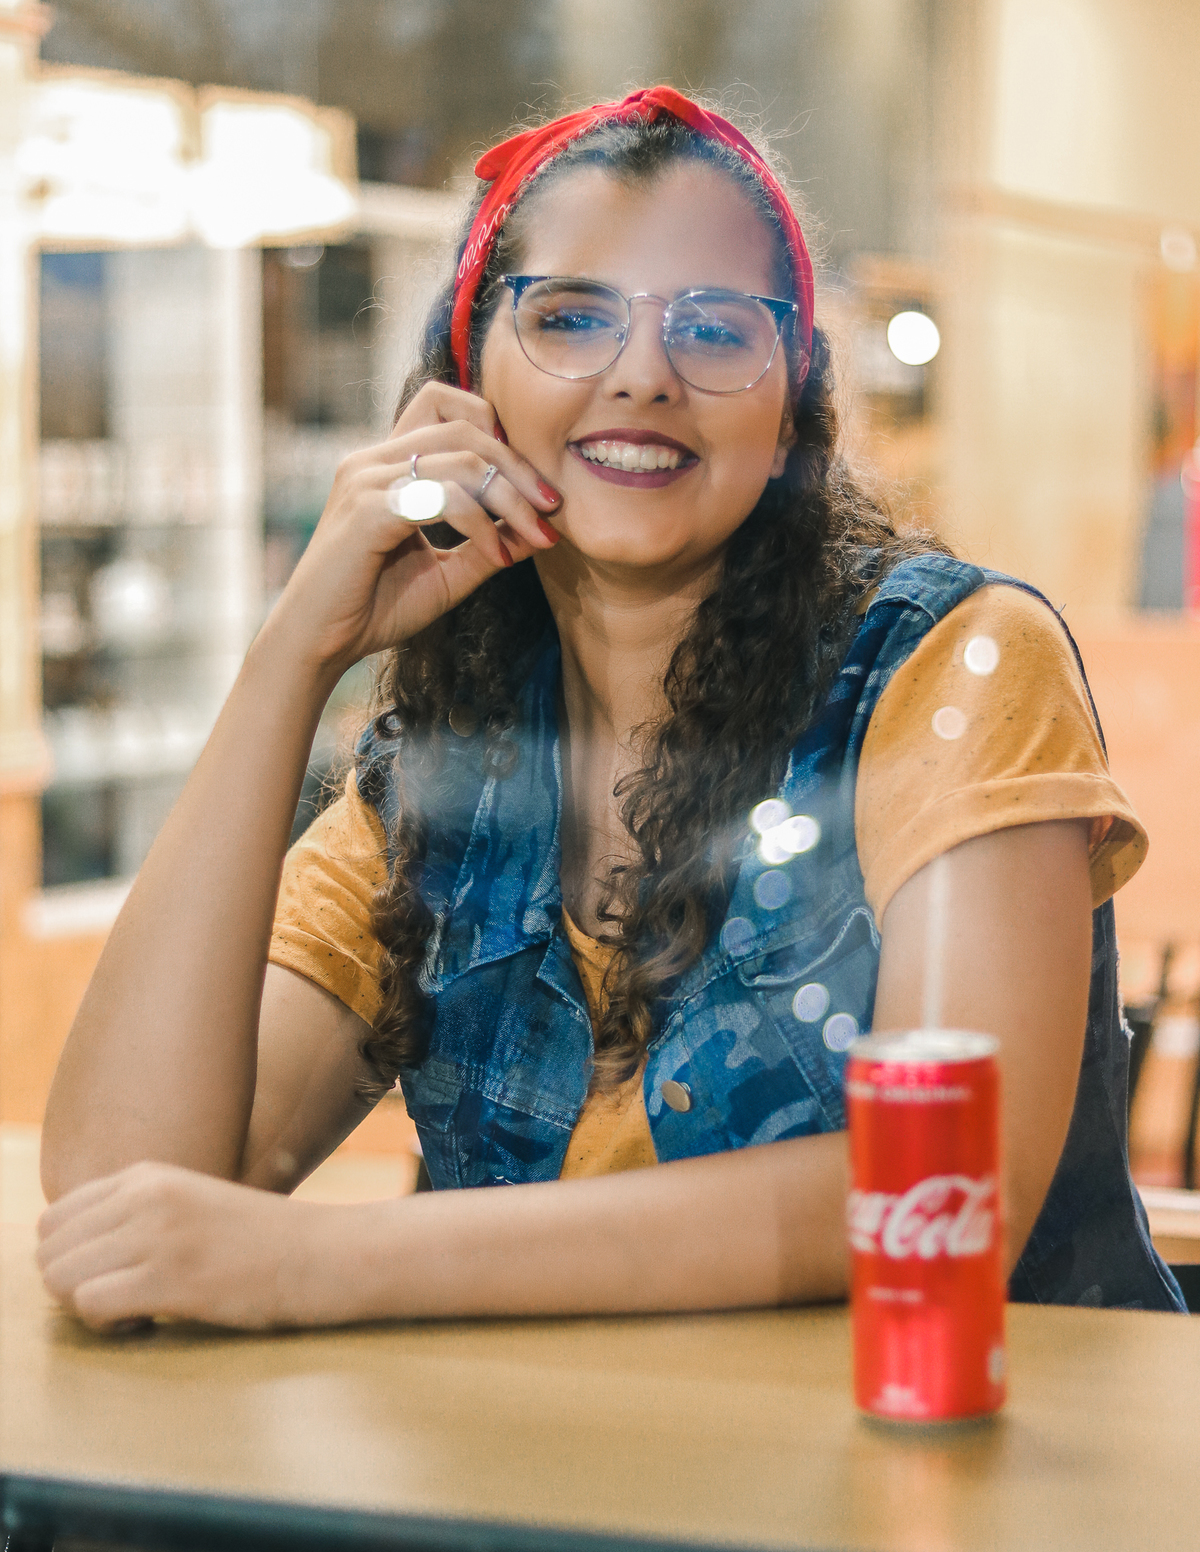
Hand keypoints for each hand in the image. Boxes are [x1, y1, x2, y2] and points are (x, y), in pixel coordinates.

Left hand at [36, 1160, 356, 1330]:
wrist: (325, 1253)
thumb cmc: (261, 1242)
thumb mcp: (193, 1205)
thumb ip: (138, 1215)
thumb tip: (75, 1255)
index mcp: (147, 1175)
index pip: (55, 1218)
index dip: (71, 1259)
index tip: (114, 1276)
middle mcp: (145, 1195)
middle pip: (49, 1251)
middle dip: (73, 1286)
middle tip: (122, 1298)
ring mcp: (158, 1234)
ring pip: (60, 1278)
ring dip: (86, 1307)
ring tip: (135, 1310)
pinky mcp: (171, 1277)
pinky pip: (89, 1305)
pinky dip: (106, 1326)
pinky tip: (147, 1322)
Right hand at [272, 382, 561, 676]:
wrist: (318, 644)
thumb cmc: (374, 609)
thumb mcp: (446, 574)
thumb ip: (488, 545)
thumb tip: (540, 529)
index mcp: (387, 463)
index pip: (449, 407)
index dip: (500, 435)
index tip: (536, 489)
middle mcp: (373, 459)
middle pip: (466, 427)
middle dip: (520, 467)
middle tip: (552, 509)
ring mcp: (367, 480)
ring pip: (461, 458)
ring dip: (510, 497)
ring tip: (534, 536)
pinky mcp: (367, 511)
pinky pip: (441, 497)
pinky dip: (480, 523)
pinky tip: (495, 555)